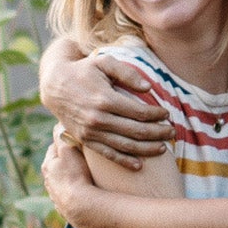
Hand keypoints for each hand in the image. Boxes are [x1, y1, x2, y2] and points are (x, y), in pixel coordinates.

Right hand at [41, 50, 172, 167]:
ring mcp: (91, 132)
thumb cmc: (84, 71)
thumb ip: (127, 73)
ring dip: (147, 149)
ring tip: (163, 148)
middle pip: (136, 131)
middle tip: (172, 132)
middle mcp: (98, 119)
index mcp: (105, 99)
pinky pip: (108, 155)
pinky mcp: (85, 141)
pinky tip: (139, 165)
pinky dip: (124, 161)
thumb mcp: (104, 63)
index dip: (157, 114)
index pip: (140, 112)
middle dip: (158, 133)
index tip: (167, 113)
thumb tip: (149, 88)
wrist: (54, 86)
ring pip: (125, 146)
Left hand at [42, 129, 99, 227]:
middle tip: (84, 157)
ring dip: (72, 178)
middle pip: (58, 165)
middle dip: (68, 161)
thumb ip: (62, 135)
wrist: (81, 207)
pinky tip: (86, 192)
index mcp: (47, 165)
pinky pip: (70, 196)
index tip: (78, 140)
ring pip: (63, 182)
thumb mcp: (68, 149)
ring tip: (87, 176)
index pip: (55, 148)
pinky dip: (76, 192)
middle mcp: (49, 181)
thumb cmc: (75, 176)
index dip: (66, 142)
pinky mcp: (65, 208)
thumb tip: (59, 123)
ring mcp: (56, 196)